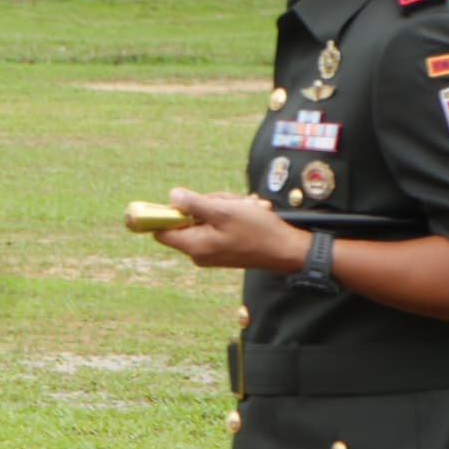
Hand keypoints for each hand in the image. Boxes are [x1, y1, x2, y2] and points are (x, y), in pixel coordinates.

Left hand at [143, 186, 303, 274]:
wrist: (287, 250)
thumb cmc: (258, 232)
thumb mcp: (224, 211)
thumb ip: (194, 204)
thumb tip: (172, 196)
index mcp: (194, 246)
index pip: (161, 230)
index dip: (166, 212)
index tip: (183, 200)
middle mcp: (198, 252)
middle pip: (186, 219)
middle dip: (206, 204)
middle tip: (228, 202)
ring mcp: (211, 251)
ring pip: (205, 218)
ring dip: (222, 207)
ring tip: (243, 208)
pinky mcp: (223, 248)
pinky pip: (217, 225)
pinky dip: (230, 215)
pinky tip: (248, 213)